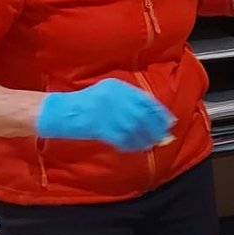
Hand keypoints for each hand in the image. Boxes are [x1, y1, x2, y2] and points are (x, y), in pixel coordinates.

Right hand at [36, 79, 173, 151]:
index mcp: (117, 87)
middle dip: (157, 127)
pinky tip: (139, 147)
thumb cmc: (87, 100)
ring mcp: (108, 114)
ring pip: (135, 129)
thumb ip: (128, 96)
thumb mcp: (108, 90)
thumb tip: (151, 109)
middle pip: (143, 115)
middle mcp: (115, 99)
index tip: (170, 120)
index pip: (145, 100)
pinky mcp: (101, 129)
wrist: (63, 111)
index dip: (160, 112)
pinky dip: (133, 144)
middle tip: (165, 134)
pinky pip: (123, 139)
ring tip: (154, 142)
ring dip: (147, 137)